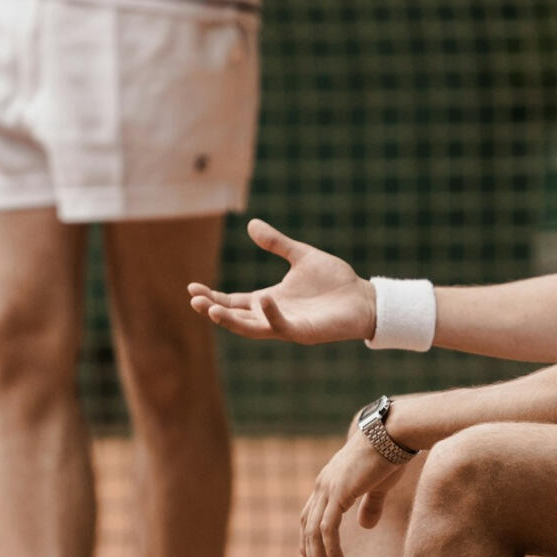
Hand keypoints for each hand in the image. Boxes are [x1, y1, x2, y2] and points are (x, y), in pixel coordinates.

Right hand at [187, 218, 374, 344]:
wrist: (364, 298)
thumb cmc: (335, 281)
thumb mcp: (301, 256)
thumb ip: (277, 243)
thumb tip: (251, 224)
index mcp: (269, 299)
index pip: (233, 300)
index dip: (213, 295)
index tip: (191, 287)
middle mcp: (273, 314)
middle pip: (235, 316)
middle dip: (213, 310)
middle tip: (194, 300)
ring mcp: (286, 325)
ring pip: (251, 328)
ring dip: (231, 320)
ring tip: (211, 309)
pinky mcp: (303, 332)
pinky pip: (281, 325)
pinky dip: (270, 314)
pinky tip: (263, 298)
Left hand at [299, 426, 409, 556]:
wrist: (393, 434)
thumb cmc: (388, 455)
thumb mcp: (377, 486)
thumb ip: (370, 505)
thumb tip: (364, 526)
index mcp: (328, 482)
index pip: (309, 517)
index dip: (308, 541)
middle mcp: (322, 485)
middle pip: (306, 528)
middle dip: (310, 556)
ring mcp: (328, 489)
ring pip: (314, 532)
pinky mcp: (339, 493)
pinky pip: (328, 528)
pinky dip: (329, 549)